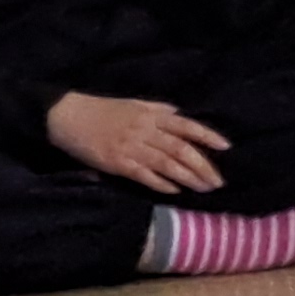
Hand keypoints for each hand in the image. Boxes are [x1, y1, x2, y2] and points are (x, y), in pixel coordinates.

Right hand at [48, 92, 228, 194]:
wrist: (68, 117)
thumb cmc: (103, 110)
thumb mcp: (135, 104)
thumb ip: (158, 110)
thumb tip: (179, 114)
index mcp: (152, 115)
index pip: (187, 126)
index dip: (207, 136)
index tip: (226, 147)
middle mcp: (145, 131)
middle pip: (181, 149)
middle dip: (203, 166)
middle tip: (218, 181)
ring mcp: (131, 148)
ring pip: (167, 164)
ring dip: (188, 178)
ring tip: (204, 188)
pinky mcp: (117, 163)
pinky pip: (144, 175)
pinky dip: (161, 184)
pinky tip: (175, 191)